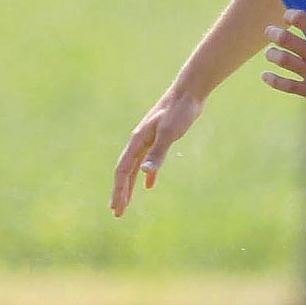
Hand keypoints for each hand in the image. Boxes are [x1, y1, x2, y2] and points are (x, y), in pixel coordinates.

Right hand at [111, 90, 203, 215]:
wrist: (189, 92)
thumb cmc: (180, 111)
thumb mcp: (169, 133)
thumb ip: (158, 153)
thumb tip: (145, 173)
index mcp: (138, 141)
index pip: (123, 170)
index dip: (119, 190)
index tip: (116, 208)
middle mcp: (139, 141)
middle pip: (125, 171)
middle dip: (120, 192)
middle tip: (117, 212)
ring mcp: (148, 140)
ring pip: (135, 167)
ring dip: (130, 186)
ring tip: (126, 202)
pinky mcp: (159, 138)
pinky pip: (148, 161)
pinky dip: (147, 174)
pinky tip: (149, 184)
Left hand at [260, 1, 305, 113]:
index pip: (300, 19)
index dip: (290, 16)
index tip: (288, 17)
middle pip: (285, 38)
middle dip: (273, 33)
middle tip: (270, 32)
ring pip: (283, 60)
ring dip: (272, 54)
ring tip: (269, 53)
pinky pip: (287, 85)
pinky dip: (273, 80)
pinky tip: (265, 75)